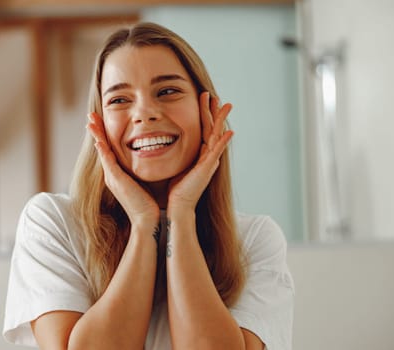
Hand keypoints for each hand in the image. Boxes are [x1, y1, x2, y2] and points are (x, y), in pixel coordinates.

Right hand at [87, 112, 159, 226]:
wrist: (147, 220)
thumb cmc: (148, 203)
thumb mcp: (143, 181)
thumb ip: (142, 170)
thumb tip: (150, 158)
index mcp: (117, 173)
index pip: (108, 149)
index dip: (104, 134)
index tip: (100, 120)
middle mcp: (111, 174)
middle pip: (101, 147)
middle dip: (96, 130)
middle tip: (91, 115)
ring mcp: (112, 178)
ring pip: (102, 151)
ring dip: (96, 135)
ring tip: (91, 121)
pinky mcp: (116, 181)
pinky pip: (108, 162)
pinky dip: (103, 151)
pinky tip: (99, 141)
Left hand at [167, 92, 232, 214]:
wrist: (178, 208)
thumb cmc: (175, 191)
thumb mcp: (176, 166)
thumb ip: (176, 155)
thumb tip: (164, 144)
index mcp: (199, 155)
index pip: (203, 130)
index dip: (204, 115)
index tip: (204, 100)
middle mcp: (207, 157)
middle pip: (211, 129)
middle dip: (213, 112)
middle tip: (215, 95)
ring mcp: (209, 163)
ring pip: (216, 136)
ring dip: (220, 120)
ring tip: (226, 105)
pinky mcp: (206, 169)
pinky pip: (216, 152)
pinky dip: (223, 141)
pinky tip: (229, 131)